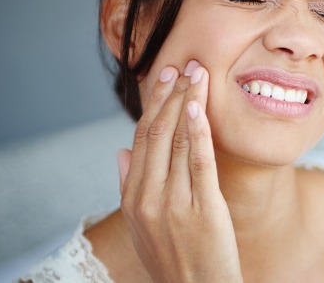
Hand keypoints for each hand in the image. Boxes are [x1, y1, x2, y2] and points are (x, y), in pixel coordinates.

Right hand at [116, 60, 242, 282]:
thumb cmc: (173, 258)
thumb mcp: (140, 226)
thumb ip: (128, 187)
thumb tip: (120, 151)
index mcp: (132, 198)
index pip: (140, 139)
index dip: (154, 105)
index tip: (165, 78)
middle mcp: (148, 198)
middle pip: (157, 134)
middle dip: (171, 95)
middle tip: (185, 65)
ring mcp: (174, 204)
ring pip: (176, 141)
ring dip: (188, 102)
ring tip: (199, 74)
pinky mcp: (203, 209)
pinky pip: (199, 162)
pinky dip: (198, 132)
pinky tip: (200, 107)